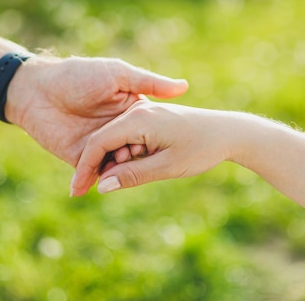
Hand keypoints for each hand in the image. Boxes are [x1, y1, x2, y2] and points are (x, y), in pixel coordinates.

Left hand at [6, 56, 188, 165]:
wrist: (36, 88)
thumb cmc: (78, 75)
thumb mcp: (118, 74)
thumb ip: (149, 82)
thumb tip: (184, 86)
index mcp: (127, 111)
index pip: (147, 132)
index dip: (153, 141)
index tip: (157, 145)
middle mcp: (114, 130)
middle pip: (134, 153)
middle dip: (138, 160)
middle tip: (139, 159)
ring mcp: (96, 145)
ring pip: (116, 166)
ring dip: (121, 172)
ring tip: (123, 172)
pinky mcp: (78, 158)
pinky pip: (93, 173)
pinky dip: (101, 180)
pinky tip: (107, 183)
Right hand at [70, 101, 237, 195]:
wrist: (228, 131)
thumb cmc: (201, 148)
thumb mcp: (166, 166)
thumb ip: (132, 175)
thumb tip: (102, 187)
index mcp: (138, 119)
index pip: (98, 143)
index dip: (84, 168)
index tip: (76, 191)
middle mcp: (137, 111)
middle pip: (102, 140)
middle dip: (94, 166)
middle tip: (87, 193)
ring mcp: (143, 112)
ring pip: (114, 139)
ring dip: (113, 161)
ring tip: (126, 179)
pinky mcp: (149, 118)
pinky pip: (126, 136)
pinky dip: (124, 154)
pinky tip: (135, 167)